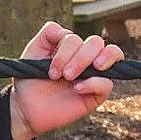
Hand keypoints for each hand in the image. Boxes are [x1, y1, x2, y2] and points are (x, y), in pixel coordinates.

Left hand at [9, 22, 122, 139]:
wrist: (27, 108)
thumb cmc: (31, 79)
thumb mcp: (34, 50)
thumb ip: (49, 33)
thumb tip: (67, 31)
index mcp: (72, 46)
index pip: (78, 38)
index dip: (65, 51)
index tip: (51, 70)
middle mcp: (86, 57)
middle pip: (97, 42)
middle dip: (80, 57)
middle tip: (65, 75)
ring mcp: (94, 74)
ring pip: (112, 54)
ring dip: (91, 62)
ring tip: (73, 77)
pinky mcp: (97, 94)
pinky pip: (108, 84)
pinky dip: (94, 83)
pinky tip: (77, 89)